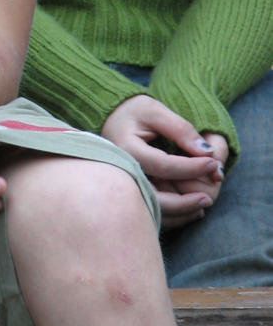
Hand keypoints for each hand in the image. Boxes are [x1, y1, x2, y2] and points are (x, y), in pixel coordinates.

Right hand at [102, 96, 224, 228]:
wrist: (111, 119)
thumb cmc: (133, 112)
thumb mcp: (155, 111)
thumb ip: (181, 129)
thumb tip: (208, 153)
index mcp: (126, 148)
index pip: (163, 165)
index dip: (192, 167)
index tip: (213, 164)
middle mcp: (121, 172)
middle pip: (154, 197)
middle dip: (185, 202)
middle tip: (209, 197)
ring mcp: (124, 184)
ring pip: (153, 209)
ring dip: (180, 211)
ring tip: (203, 203)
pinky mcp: (129, 191)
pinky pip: (150, 210)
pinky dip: (173, 214)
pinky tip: (191, 209)